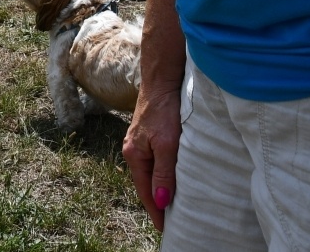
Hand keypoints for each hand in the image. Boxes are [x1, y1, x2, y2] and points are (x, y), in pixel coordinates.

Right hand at [123, 84, 182, 230]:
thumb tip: (161, 201)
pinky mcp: (151, 135)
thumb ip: (164, 173)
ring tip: (175, 204)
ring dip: (162, 188)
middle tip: (174, 221)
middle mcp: (134, 151)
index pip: (144, 192)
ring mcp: (141, 143)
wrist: (162, 80)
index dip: (156, 211)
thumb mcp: (166, 144)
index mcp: (134, 155)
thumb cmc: (164, 110)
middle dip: (158, 203)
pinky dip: (164, 173)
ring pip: (152, 173)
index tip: (167, 229)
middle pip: (146, 184)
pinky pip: (157, 162)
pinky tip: (174, 177)